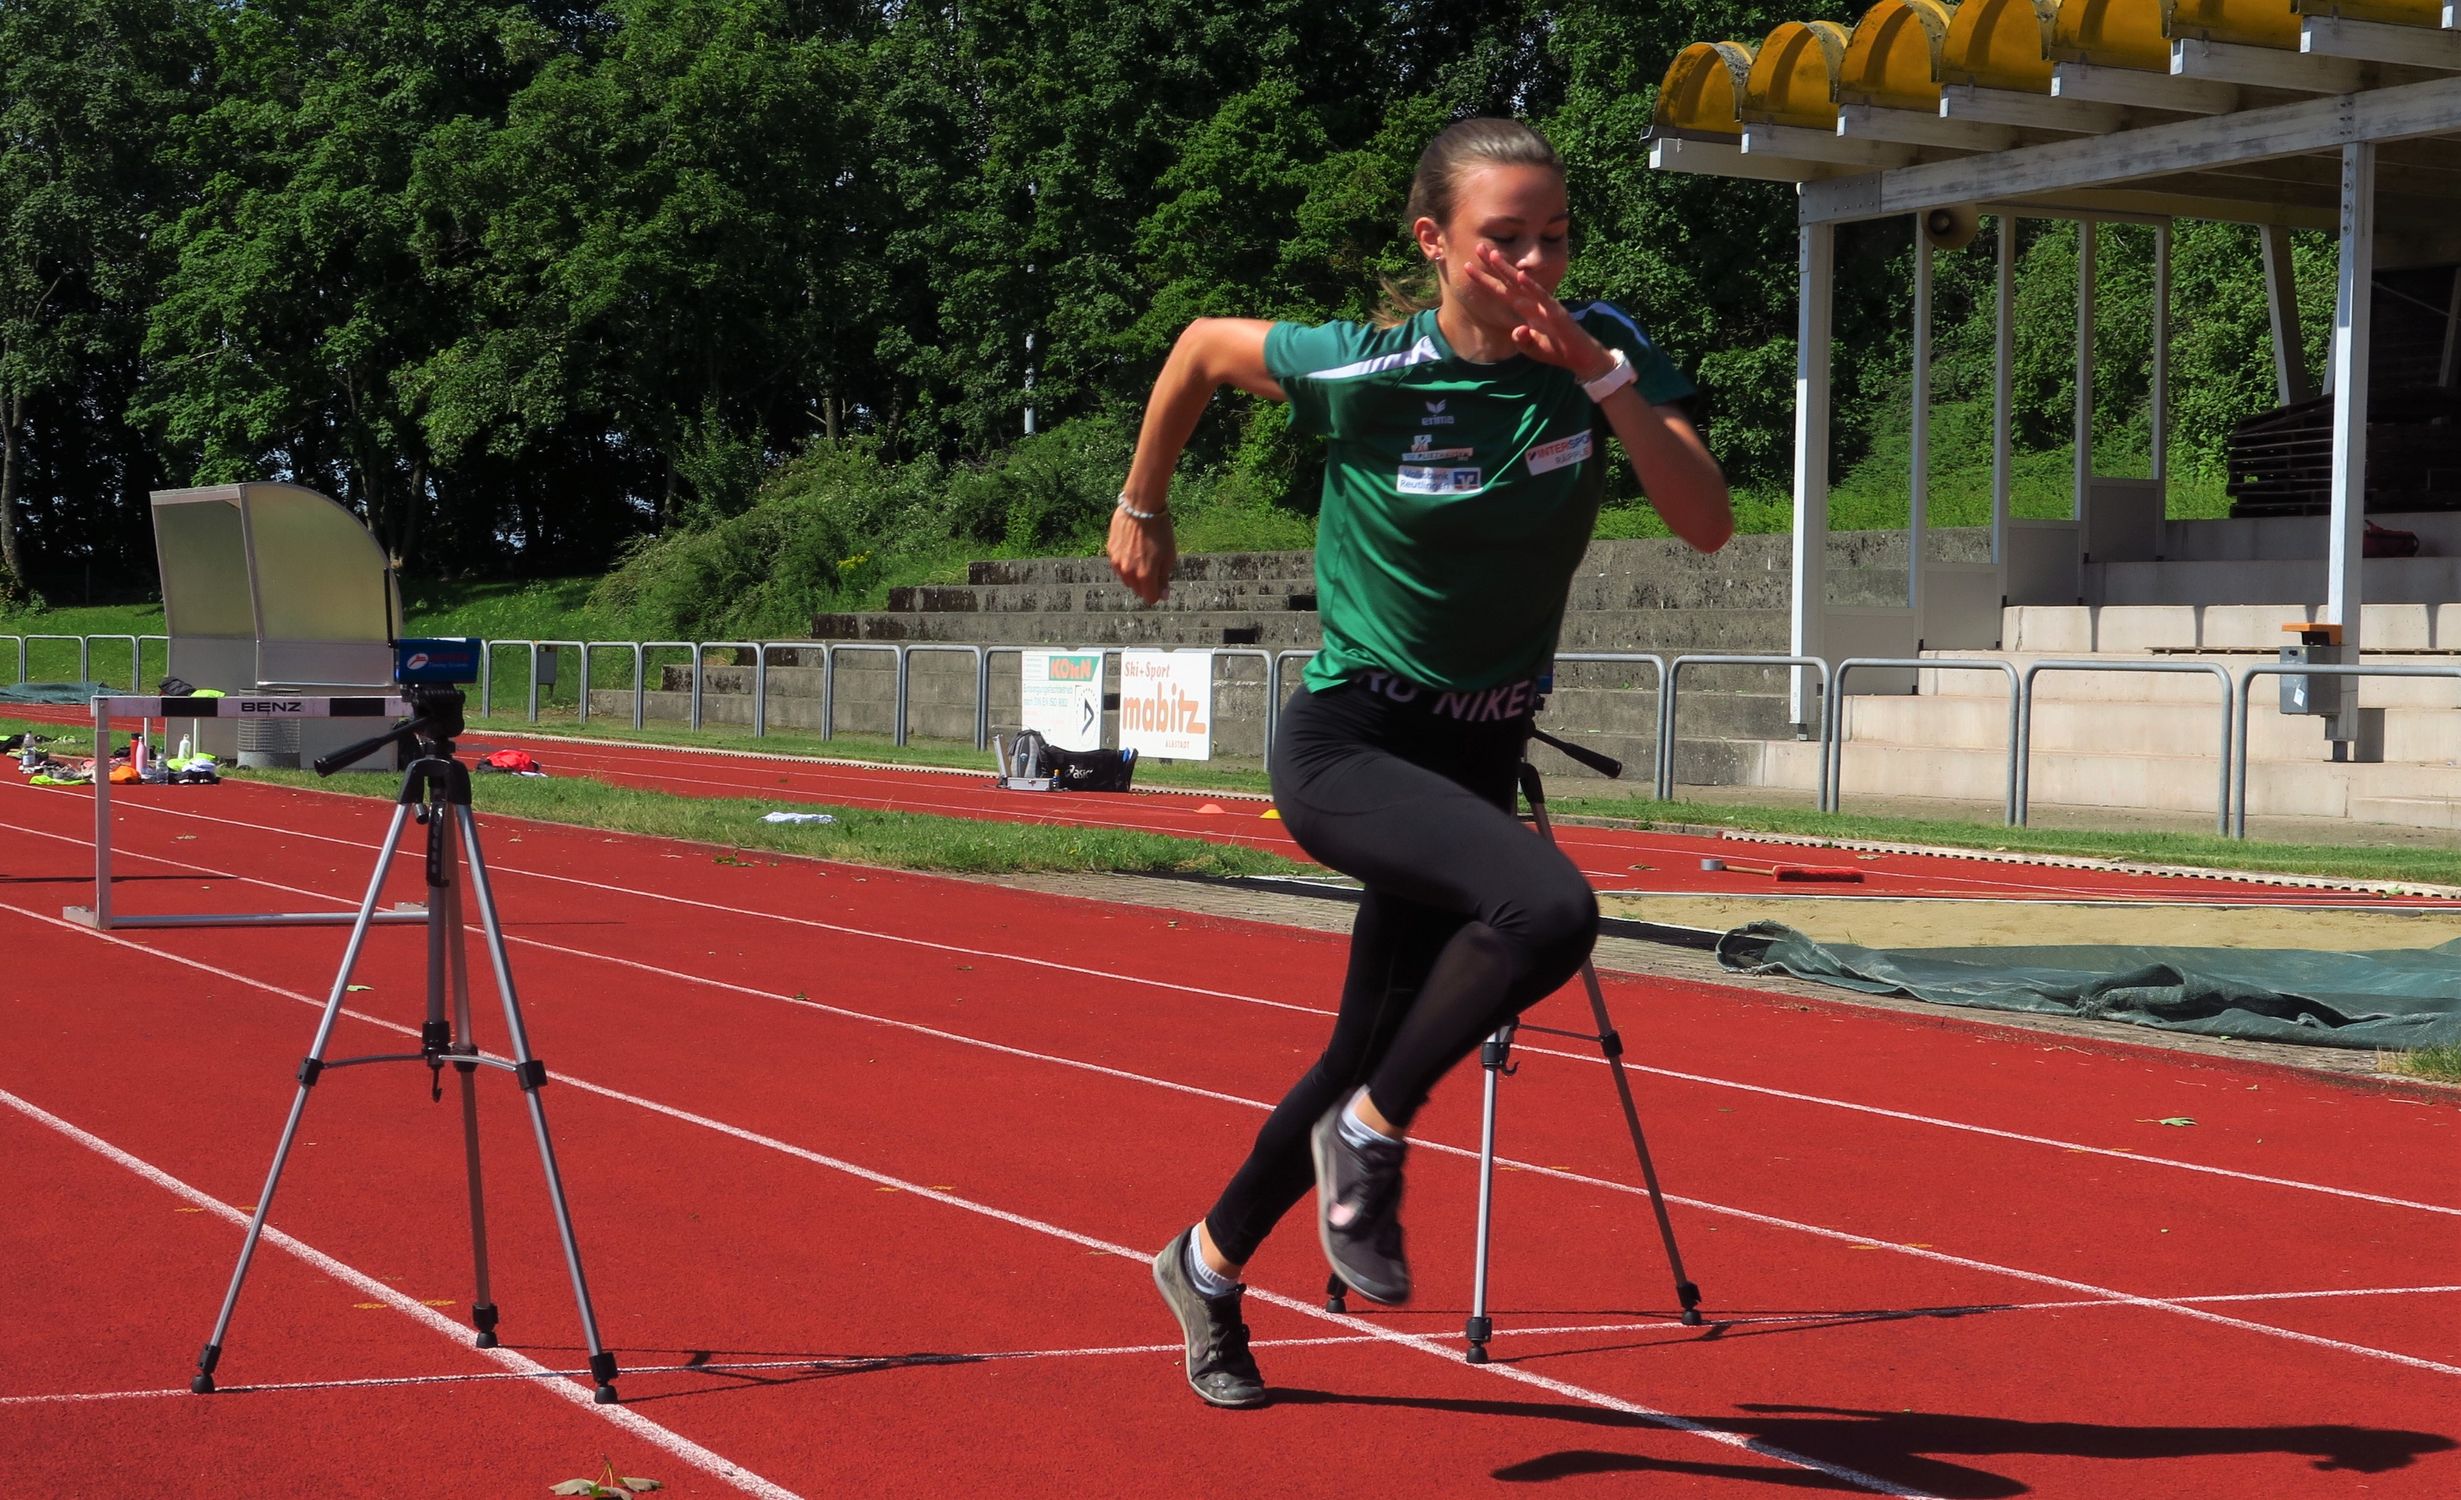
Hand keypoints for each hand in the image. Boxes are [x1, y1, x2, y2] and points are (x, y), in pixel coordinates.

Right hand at [1105, 502, 1175, 603]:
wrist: (1141, 508)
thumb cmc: (1159, 531)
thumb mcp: (1169, 556)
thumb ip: (1164, 579)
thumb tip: (1163, 596)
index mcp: (1145, 576)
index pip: (1149, 598)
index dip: (1157, 592)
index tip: (1161, 583)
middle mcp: (1128, 573)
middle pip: (1137, 590)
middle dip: (1146, 584)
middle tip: (1153, 566)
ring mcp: (1117, 563)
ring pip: (1126, 579)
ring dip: (1134, 574)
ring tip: (1143, 555)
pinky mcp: (1110, 552)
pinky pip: (1119, 566)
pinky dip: (1126, 563)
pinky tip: (1133, 548)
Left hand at [1466, 245, 1615, 382]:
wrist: (1580, 357)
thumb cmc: (1556, 350)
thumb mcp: (1532, 348)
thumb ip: (1522, 340)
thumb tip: (1518, 330)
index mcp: (1525, 310)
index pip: (1501, 292)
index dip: (1485, 280)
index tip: (1468, 266)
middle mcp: (1533, 303)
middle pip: (1508, 281)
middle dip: (1493, 265)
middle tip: (1478, 247)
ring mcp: (1544, 305)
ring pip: (1522, 284)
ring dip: (1508, 270)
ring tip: (1494, 255)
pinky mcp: (1555, 312)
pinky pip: (1542, 297)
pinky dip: (1531, 286)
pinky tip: (1521, 275)